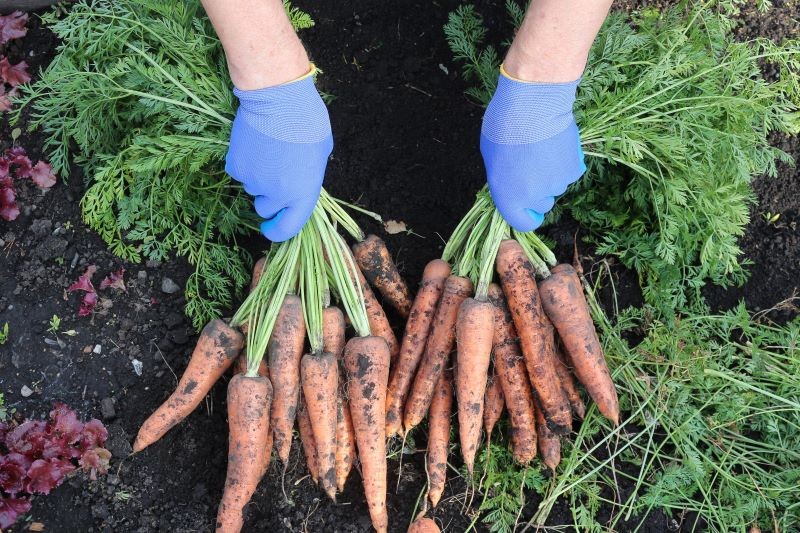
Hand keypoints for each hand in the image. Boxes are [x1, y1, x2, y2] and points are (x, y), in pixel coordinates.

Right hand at [226, 68, 332, 241]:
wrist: (278, 99)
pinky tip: (254, 145)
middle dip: (268, 196)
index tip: (272, 228)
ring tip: (268, 150)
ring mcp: (254, 181)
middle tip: (274, 172)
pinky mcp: (235, 166)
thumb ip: (308, 175)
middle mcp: (277, 194)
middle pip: (265, 207)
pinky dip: (244, 163)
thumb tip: (298, 181)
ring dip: (258, 177)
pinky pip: (238, 172)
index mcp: (303, 193)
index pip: (288, 228)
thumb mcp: (320, 154)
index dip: (278, 231)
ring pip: (251, 188)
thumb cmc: (307, 122)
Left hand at [480, 66, 585, 231]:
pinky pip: (569, 173)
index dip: (526, 215)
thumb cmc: (504, 126)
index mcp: (509, 197)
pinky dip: (564, 163)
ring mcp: (556, 184)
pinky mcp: (574, 170)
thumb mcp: (491, 158)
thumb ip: (503, 179)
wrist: (532, 105)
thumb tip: (513, 184)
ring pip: (556, 186)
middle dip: (538, 191)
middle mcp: (534, 196)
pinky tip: (555, 145)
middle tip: (531, 166)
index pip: (523, 223)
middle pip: (542, 204)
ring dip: (551, 174)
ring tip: (541, 149)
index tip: (527, 207)